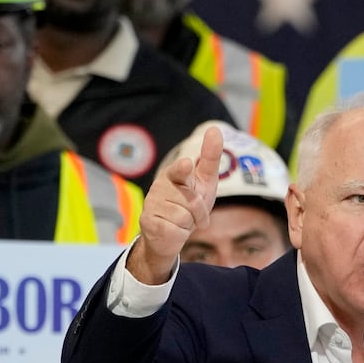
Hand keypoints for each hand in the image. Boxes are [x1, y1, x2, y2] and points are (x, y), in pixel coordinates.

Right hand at [127, 125, 223, 284]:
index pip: (181, 171)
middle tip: (192, 212)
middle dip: (200, 212)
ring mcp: (151, 204)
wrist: (169, 233)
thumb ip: (209, 157)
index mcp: (173, 173)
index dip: (184, 169)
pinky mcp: (148, 222)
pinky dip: (181, 233)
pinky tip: (173, 230)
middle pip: (193, 201)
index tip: (187, 164)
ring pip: (185, 217)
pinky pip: (177, 230)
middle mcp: (159, 186)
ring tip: (182, 221)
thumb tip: (215, 129)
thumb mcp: (204, 181)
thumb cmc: (189, 203)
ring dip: (190, 223)